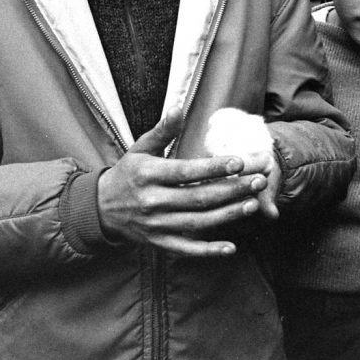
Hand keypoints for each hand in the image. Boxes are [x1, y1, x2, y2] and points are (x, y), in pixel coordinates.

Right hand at [97, 108, 268, 256]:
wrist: (100, 208)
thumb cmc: (127, 173)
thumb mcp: (140, 148)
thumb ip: (162, 131)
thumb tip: (178, 108)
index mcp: (148, 175)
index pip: (187, 171)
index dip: (214, 168)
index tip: (240, 162)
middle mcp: (153, 201)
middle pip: (199, 197)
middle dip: (232, 189)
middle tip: (259, 181)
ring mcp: (157, 225)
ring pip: (198, 222)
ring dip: (227, 215)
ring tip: (253, 204)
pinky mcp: (159, 243)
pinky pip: (186, 249)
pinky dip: (208, 251)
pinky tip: (231, 247)